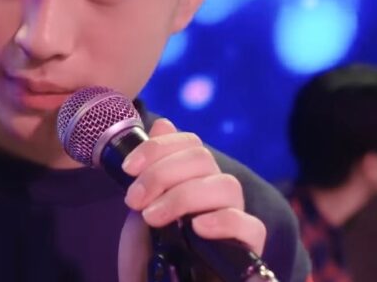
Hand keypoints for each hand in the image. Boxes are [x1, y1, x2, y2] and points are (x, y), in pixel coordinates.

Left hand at [117, 118, 265, 281]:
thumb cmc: (150, 254)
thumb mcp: (142, 207)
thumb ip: (151, 170)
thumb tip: (163, 123)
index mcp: (195, 178)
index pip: (190, 143)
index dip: (157, 147)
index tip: (127, 168)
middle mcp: (218, 193)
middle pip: (203, 159)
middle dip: (161, 173)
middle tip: (133, 200)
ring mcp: (235, 218)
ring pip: (226, 185)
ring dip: (182, 196)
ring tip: (152, 218)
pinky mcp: (248, 247)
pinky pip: (249, 225)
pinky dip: (222, 221)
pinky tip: (196, 228)